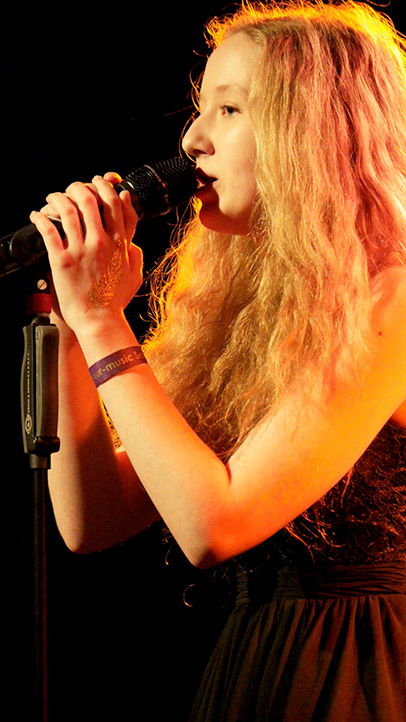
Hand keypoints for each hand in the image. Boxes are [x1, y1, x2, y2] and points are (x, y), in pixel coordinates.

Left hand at [30, 174, 141, 333]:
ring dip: (58, 198)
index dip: (105, 187)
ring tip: (52, 198)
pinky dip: (40, 218)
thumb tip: (132, 238)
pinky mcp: (63, 260)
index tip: (98, 182)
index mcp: (120, 243)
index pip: (115, 203)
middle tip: (73, 188)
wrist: (99, 320)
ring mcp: (82, 251)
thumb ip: (135, 253)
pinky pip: (49, 231)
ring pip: (68, 210)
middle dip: (79, 187)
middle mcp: (102, 243)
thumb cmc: (115, 301)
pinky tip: (36, 215)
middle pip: (90, 200)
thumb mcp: (134, 275)